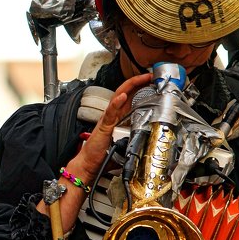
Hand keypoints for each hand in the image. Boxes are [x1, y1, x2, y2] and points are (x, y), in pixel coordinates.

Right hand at [36, 73, 151, 227]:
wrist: (88, 165)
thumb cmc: (102, 156)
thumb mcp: (122, 143)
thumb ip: (132, 137)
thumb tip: (146, 136)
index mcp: (116, 118)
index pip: (128, 97)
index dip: (138, 87)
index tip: (150, 81)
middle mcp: (111, 116)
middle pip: (123, 92)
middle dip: (137, 81)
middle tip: (149, 74)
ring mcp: (106, 120)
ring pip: (117, 97)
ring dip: (129, 87)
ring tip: (139, 79)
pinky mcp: (103, 127)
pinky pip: (110, 113)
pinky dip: (116, 103)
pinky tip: (122, 96)